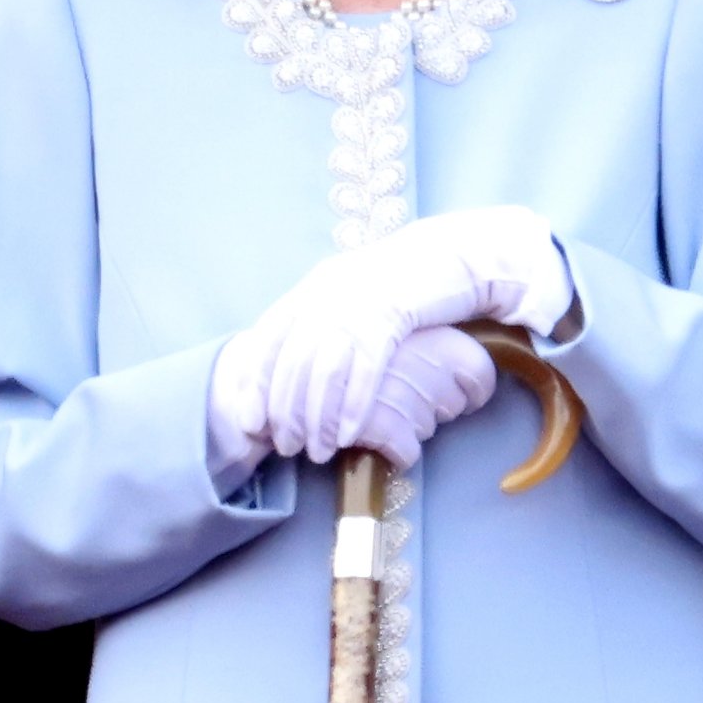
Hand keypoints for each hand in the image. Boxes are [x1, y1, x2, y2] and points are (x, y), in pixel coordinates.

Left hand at [235, 207, 571, 460]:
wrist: (451, 252)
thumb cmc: (403, 281)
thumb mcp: (353, 293)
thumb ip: (323, 320)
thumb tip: (296, 368)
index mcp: (315, 285)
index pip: (269, 337)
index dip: (256, 381)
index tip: (251, 420)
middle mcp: (329, 291)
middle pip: (293, 360)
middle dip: (285, 410)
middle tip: (286, 445)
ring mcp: (360, 301)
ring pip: (324, 368)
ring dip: (317, 416)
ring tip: (317, 450)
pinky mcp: (393, 313)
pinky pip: (365, 366)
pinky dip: (352, 404)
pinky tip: (349, 433)